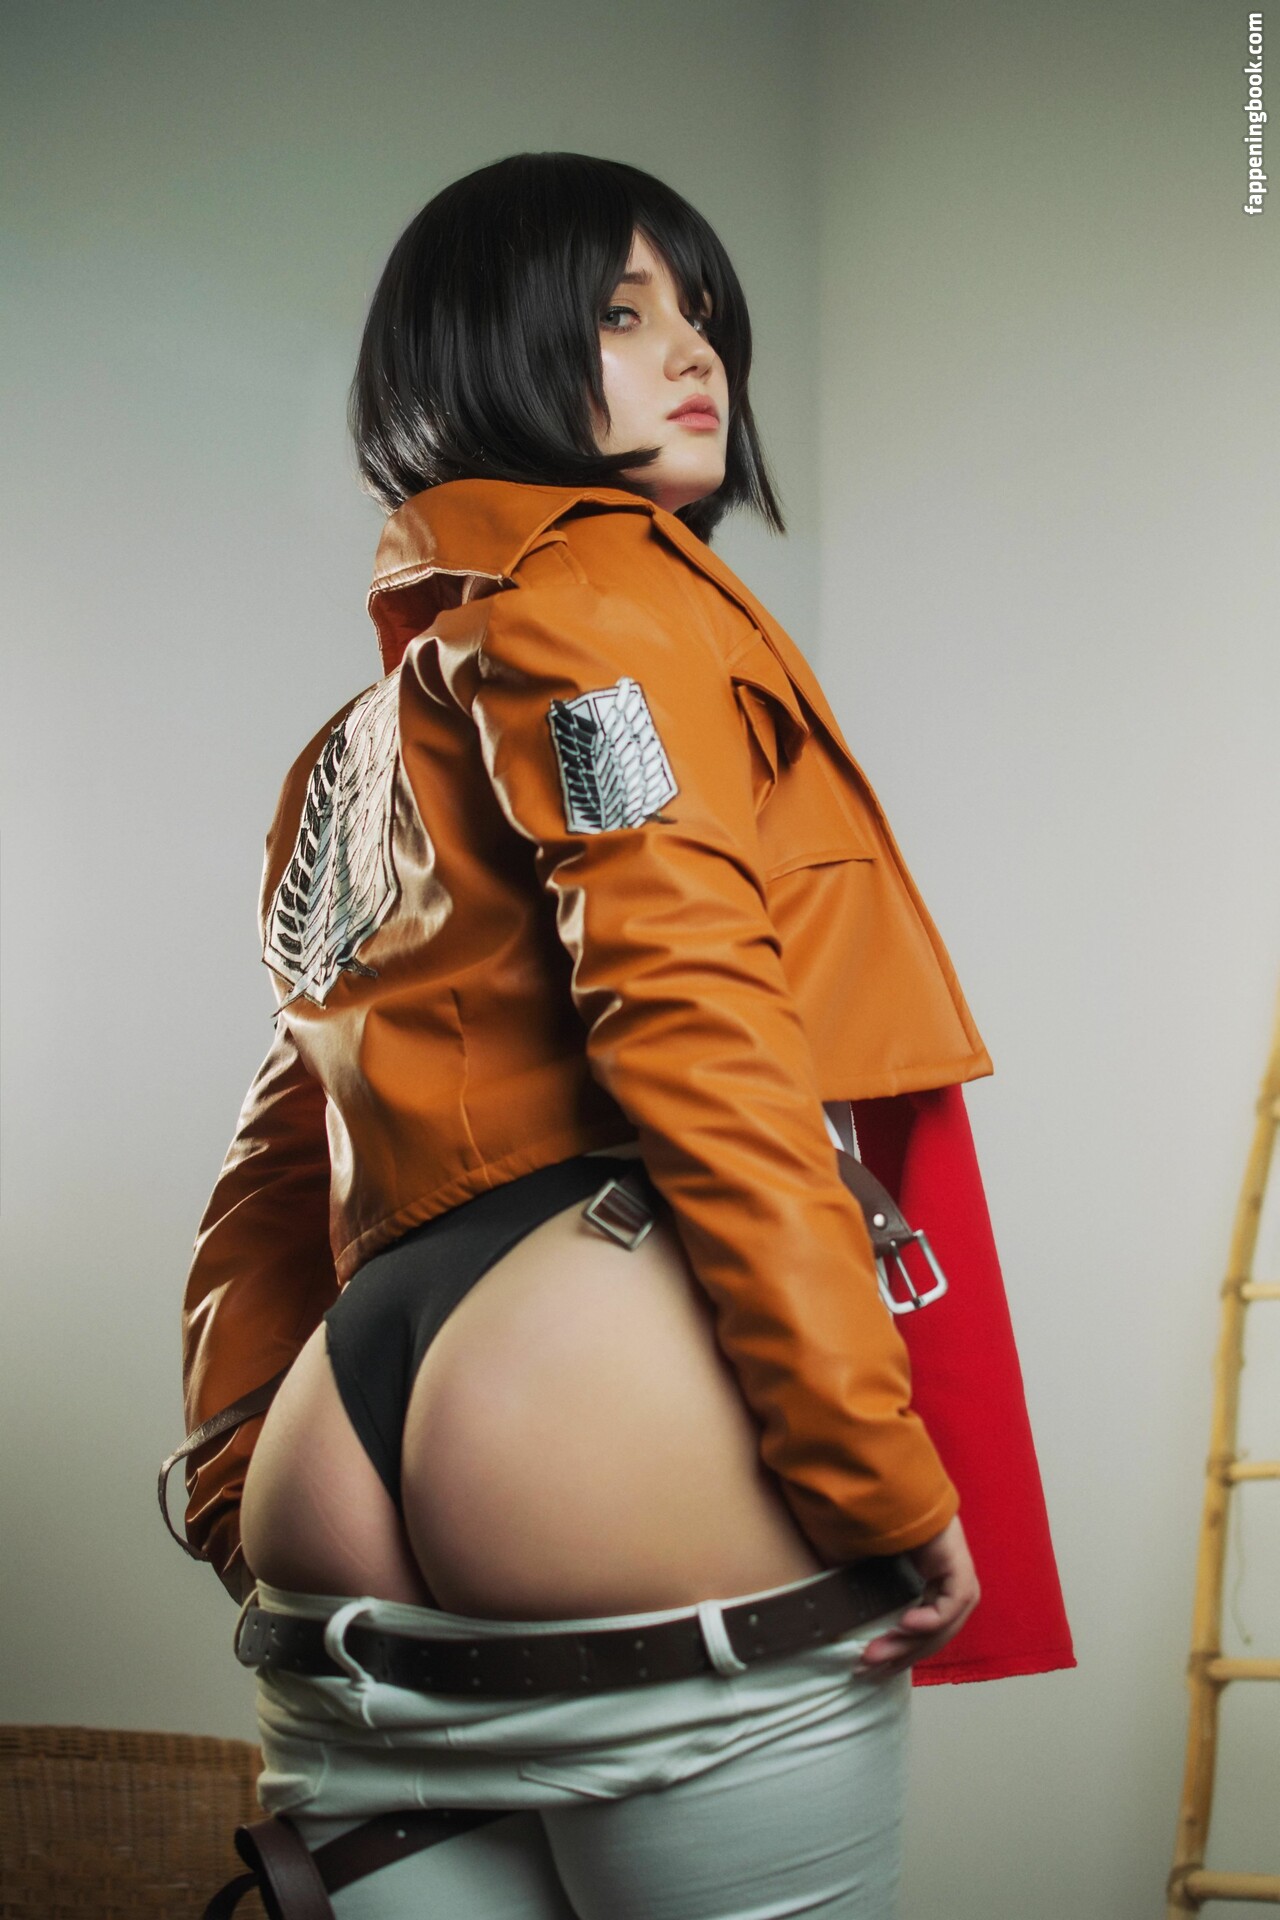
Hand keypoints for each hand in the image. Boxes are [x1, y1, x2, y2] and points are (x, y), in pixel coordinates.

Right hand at [855, 1516, 979, 1678]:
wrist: (887, 1490)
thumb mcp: (868, 1569)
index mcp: (932, 1583)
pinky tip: (905, 1624)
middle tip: (866, 1666)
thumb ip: (868, 1596)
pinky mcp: (961, 1571)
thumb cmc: (874, 1524)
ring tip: (876, 1652)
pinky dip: (930, 1619)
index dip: (897, 1652)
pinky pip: (949, 1605)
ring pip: (940, 1628)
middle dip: (897, 1654)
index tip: (869, 1666)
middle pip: (930, 1636)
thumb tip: (846, 1627)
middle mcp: (949, 1585)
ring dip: (907, 1643)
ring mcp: (958, 1580)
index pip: (922, 1632)